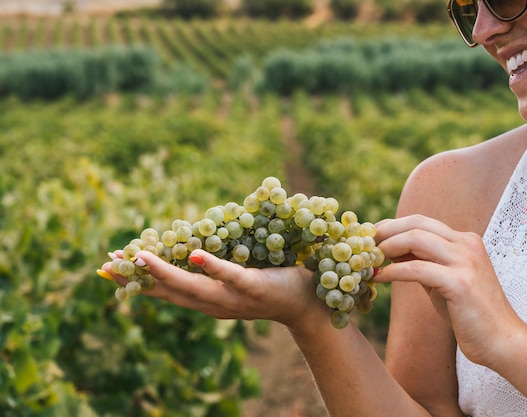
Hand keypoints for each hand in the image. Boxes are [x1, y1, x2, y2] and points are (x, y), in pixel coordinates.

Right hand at [101, 249, 319, 330]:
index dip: (138, 281)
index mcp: (209, 300)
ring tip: (141, 257)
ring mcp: (234, 299)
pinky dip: (213, 267)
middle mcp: (215, 304)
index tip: (110, 269)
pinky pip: (232, 278)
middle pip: (171, 292)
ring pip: (194, 287)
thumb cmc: (273, 285)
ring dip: (166, 272)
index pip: (167, 291)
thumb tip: (195, 244)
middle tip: (109, 263)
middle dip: (139, 279)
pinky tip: (196, 255)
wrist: (308, 306)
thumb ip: (216, 267)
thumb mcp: (237, 278)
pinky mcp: (255, 288)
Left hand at [373, 214, 522, 364]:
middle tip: (362, 246)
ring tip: (369, 261)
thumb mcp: (442, 280)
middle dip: (385, 232)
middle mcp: (467, 244)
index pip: (421, 221)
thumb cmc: (469, 313)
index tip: (370, 237)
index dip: (391, 226)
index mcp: (465, 240)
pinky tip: (379, 278)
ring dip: (386, 248)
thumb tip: (390, 249)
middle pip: (416, 223)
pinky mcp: (460, 283)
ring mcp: (465, 261)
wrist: (502, 340)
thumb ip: (422, 262)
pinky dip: (393, 271)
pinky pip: (416, 269)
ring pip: (415, 239)